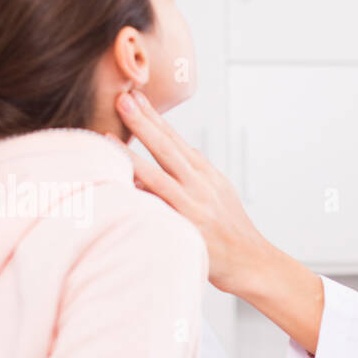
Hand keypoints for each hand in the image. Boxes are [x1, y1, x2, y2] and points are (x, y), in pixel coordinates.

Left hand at [114, 90, 260, 293]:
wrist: (251, 262)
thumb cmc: (232, 229)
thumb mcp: (220, 192)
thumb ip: (195, 173)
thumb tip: (170, 154)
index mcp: (207, 174)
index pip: (176, 140)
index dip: (155, 117)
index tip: (136, 95)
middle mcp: (199, 186)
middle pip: (167, 149)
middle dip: (143, 122)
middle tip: (121, 98)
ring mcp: (192, 207)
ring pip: (156, 176)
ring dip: (130, 155)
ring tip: (106, 137)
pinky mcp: (186, 229)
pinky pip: (156, 210)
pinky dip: (137, 197)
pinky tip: (117, 187)